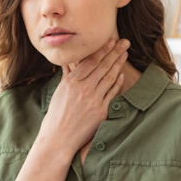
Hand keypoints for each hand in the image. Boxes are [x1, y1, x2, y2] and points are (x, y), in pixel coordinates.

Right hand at [37, 38, 129, 155]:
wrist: (58, 139)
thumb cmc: (56, 116)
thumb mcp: (59, 92)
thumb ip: (67, 75)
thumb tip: (68, 61)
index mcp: (71, 82)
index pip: (90, 61)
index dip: (102, 50)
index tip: (110, 40)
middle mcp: (83, 89)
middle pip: (103, 66)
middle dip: (115, 52)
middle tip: (125, 42)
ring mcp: (93, 100)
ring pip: (109, 78)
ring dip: (118, 64)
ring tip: (125, 54)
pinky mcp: (101, 112)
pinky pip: (112, 93)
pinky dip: (117, 83)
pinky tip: (121, 74)